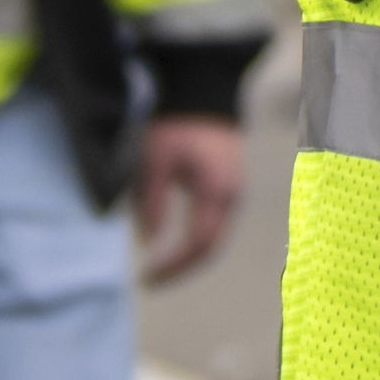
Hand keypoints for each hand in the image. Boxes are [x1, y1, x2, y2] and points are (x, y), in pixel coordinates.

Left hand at [130, 111, 249, 285]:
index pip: (198, 243)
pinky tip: (173, 247)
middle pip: (209, 248)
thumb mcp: (155, 160)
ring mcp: (234, 194)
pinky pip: (214, 226)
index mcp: (216, 190)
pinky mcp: (228, 190)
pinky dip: (194, 242)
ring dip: (187, 257)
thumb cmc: (177, 126)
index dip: (173, 266)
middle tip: (149, 280)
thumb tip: (147, 242)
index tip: (145, 278)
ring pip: (213, 239)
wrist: (203, 98)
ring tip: (157, 267)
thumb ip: (152, 202)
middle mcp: (232, 197)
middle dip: (180, 268)